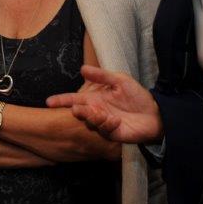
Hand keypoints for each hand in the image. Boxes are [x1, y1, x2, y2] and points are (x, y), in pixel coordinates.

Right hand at [46, 65, 163, 142]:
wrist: (154, 112)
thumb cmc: (136, 96)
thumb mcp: (120, 80)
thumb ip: (102, 76)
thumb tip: (83, 69)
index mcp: (95, 99)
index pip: (74, 99)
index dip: (61, 100)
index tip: (48, 102)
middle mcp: (96, 111)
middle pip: (79, 112)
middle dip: (78, 111)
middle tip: (78, 109)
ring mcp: (103, 124)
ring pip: (90, 122)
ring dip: (93, 117)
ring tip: (103, 113)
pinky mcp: (112, 134)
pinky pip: (104, 130)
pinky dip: (108, 124)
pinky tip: (116, 120)